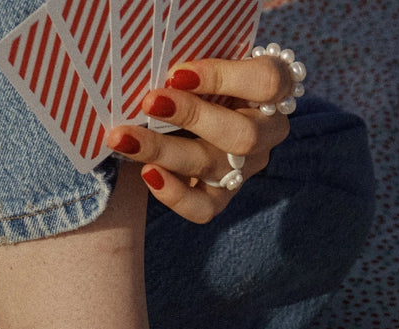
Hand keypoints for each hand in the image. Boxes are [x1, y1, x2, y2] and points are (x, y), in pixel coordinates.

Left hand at [106, 54, 298, 222]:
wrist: (189, 107)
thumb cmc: (198, 71)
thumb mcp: (202, 54)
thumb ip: (189, 54)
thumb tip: (148, 52)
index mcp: (274, 89)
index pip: (267, 82)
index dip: (224, 77)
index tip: (177, 72)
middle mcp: (268, 131)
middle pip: (244, 134)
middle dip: (193, 117)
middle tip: (149, 103)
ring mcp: (247, 167)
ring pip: (217, 167)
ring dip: (166, 151)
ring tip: (124, 138)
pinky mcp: (225, 194)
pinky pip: (205, 207)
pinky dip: (175, 194)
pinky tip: (148, 173)